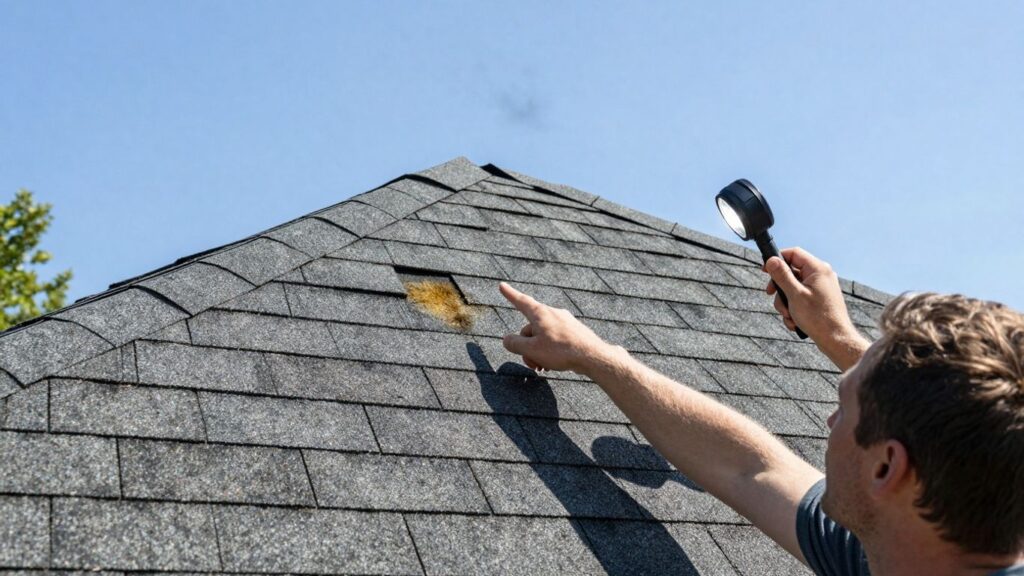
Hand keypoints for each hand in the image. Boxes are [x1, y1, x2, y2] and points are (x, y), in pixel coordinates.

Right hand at [498, 282, 619, 374]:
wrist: (592, 356)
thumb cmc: (561, 351)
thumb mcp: (531, 349)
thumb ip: (515, 344)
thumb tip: (506, 340)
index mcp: (540, 313)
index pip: (521, 301)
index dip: (510, 294)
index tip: (502, 285)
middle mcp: (552, 313)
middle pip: (531, 328)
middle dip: (527, 347)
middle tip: (532, 364)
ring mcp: (564, 321)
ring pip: (543, 335)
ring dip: (539, 352)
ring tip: (544, 366)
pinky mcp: (573, 331)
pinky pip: (556, 339)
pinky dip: (551, 351)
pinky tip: (554, 364)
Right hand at [763, 248, 857, 345]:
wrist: (835, 339)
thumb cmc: (818, 317)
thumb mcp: (794, 294)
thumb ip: (782, 275)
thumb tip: (771, 260)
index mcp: (818, 269)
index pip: (793, 253)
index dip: (777, 259)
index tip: (765, 270)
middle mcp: (821, 275)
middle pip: (791, 272)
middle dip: (780, 287)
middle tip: (771, 295)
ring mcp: (821, 287)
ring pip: (793, 287)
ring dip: (786, 302)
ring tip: (788, 315)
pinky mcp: (819, 299)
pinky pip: (800, 297)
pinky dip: (794, 308)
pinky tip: (794, 321)